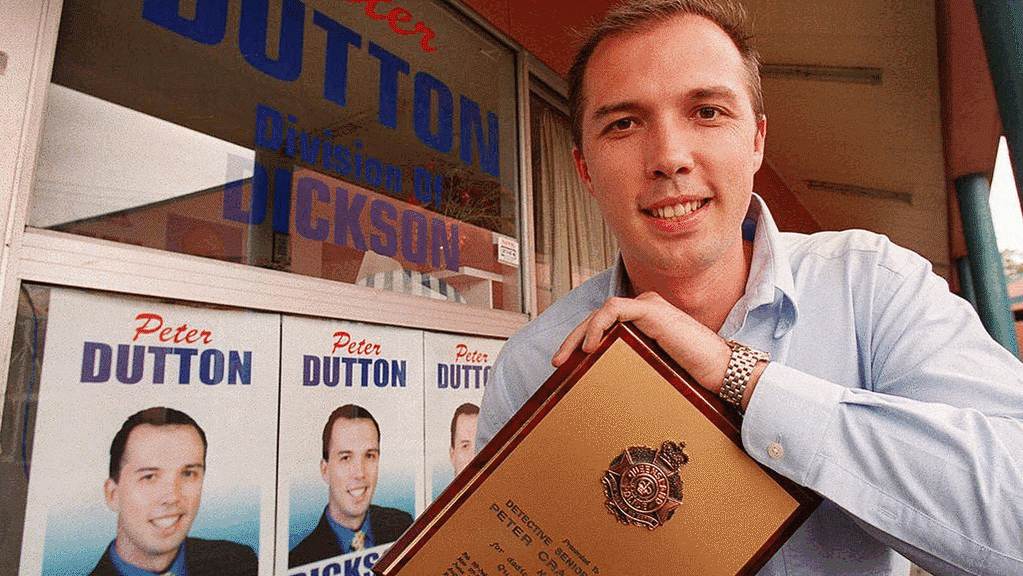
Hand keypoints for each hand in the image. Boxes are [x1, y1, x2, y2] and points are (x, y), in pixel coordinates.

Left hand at [551, 292, 733, 394]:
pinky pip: (614, 310)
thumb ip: (630, 362)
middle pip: (597, 317)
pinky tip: (590, 346)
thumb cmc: (691, 372)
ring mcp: (648, 305)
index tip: (564, 364)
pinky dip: (598, 325)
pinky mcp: (651, 309)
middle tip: (556, 362)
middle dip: (572, 338)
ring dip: (579, 333)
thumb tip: (602, 380)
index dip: (579, 339)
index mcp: (644, 319)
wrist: (719, 370)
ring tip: (567, 358)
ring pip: (601, 311)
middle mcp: (644, 307)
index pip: (603, 323)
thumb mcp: (651, 366)